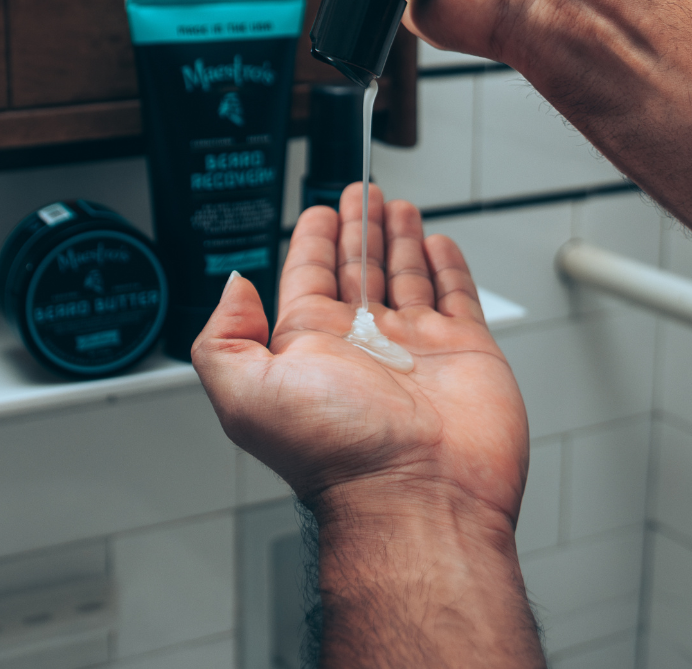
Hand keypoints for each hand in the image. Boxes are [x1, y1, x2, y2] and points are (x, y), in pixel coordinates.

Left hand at [192, 183, 528, 525]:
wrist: (420, 498)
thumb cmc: (337, 456)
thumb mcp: (246, 393)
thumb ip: (226, 336)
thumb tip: (234, 288)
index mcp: (312, 346)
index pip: (309, 275)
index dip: (313, 240)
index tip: (319, 210)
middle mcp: (362, 344)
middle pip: (359, 268)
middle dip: (359, 228)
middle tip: (361, 193)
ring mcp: (416, 347)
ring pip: (406, 275)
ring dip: (400, 238)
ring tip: (398, 206)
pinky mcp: (465, 352)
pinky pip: (456, 295)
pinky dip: (448, 267)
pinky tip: (438, 244)